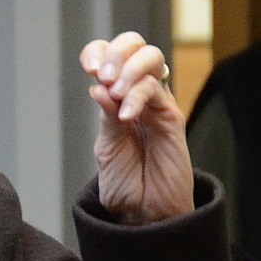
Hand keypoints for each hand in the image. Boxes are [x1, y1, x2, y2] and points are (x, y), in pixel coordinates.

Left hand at [80, 33, 193, 224]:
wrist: (146, 214)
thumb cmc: (126, 183)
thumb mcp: (106, 147)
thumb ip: (106, 117)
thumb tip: (98, 87)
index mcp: (117, 98)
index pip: (110, 56)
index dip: (98, 51)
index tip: (87, 66)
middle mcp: (139, 95)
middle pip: (135, 45)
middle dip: (115, 52)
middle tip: (101, 75)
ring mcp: (157, 104)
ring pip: (151, 59)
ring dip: (128, 70)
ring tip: (114, 95)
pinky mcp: (173, 117)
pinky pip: (157, 90)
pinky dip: (137, 97)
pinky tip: (125, 116)